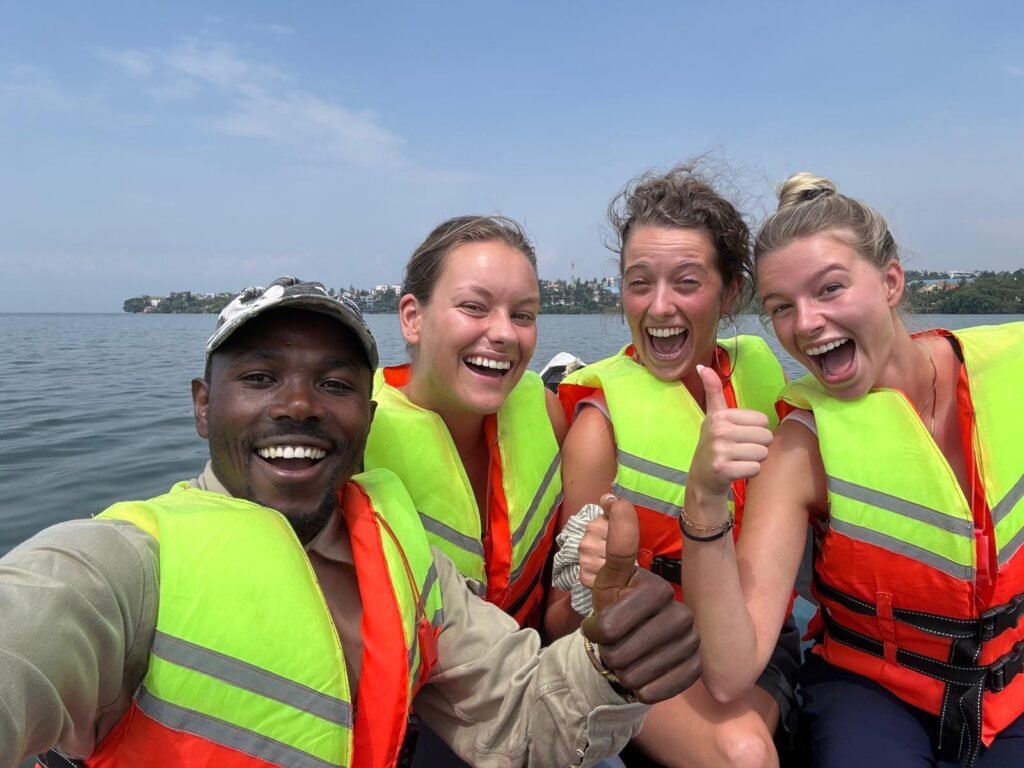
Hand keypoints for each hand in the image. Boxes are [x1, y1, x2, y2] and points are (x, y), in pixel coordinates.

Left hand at [581, 495, 700, 703]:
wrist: (633, 650)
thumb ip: (613, 547)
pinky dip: (640, 689)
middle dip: (608, 655)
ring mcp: (693, 645)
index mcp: (658, 591)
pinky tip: (641, 678)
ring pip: (637, 675)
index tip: (594, 629)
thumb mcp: (608, 580)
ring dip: (622, 673)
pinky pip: (655, 691)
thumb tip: (615, 499)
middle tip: (612, 649)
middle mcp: (683, 615)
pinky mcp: (695, 672)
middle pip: (623, 652)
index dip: (595, 632)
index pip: (611, 625)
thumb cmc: (615, 612)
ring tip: (625, 661)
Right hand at [688, 365, 772, 499]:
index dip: (755, 430)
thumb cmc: (714, 444)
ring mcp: (720, 450)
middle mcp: (719, 431)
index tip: (738, 436)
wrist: (702, 477)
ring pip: (763, 453)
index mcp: (721, 416)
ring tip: (738, 460)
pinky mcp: (723, 470)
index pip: (762, 420)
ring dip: (754, 460)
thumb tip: (702, 366)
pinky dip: (750, 472)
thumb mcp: (713, 416)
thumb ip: (713, 391)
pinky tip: (736, 471)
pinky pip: (756, 468)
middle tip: (739, 450)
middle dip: (757, 446)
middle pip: (766, 437)